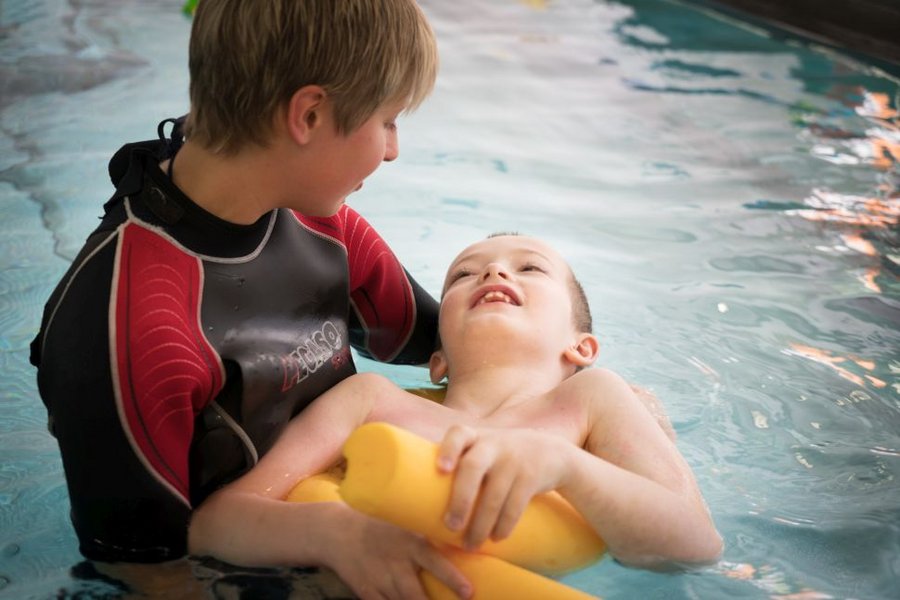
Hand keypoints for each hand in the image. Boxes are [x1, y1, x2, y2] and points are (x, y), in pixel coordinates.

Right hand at [328, 510, 471, 599]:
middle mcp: (395, 563)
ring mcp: (379, 580)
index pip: (434, 561)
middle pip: (414, 594)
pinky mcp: (366, 593)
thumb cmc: (383, 528)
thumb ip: (429, 537)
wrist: (339, 533)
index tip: (468, 592)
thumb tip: (465, 544)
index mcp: (410, 543)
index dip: (451, 578)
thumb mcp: (406, 524)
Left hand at [437, 425, 570, 550]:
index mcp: (475, 437)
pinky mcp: (531, 476)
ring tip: (470, 544)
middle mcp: (493, 444)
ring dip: (481, 524)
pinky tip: (496, 538)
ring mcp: (513, 459)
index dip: (448, 449)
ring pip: (494, 495)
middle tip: (450, 527)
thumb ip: (460, 463)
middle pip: (472, 467)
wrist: (550, 451)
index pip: (458, 433)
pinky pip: (516, 504)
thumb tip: (421, 501)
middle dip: (460, 499)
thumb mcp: (484, 448)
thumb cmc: (500, 457)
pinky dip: (504, 525)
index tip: (441, 469)